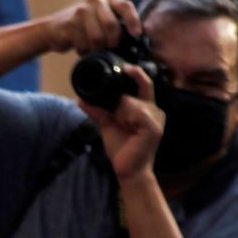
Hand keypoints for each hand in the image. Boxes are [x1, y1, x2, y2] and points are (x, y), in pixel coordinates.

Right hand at [47, 0, 142, 54]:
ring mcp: (81, 11)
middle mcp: (96, 1)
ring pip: (96, 37)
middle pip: (111, 25)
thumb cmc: (84, 27)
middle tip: (109, 48)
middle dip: (112, 41)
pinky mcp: (69, 24)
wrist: (55, 29)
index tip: (136, 35)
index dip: (133, 21)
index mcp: (108, 0)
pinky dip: (83, 50)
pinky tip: (81, 47)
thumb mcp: (102, 19)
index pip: (126, 6)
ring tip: (92, 48)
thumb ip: (117, 24)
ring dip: (96, 48)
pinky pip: (82, 44)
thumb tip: (136, 40)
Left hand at [78, 62, 163, 180]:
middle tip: (118, 122)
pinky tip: (128, 128)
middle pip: (133, 93)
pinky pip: (135, 112)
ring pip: (131, 102)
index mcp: (147, 108)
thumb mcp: (107, 125)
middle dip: (119, 106)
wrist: (127, 171)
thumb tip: (81, 100)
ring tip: (124, 128)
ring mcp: (156, 119)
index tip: (125, 67)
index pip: (144, 84)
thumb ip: (98, 111)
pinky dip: (126, 119)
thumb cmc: (122, 148)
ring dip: (121, 114)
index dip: (136, 73)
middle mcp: (155, 110)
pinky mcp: (153, 128)